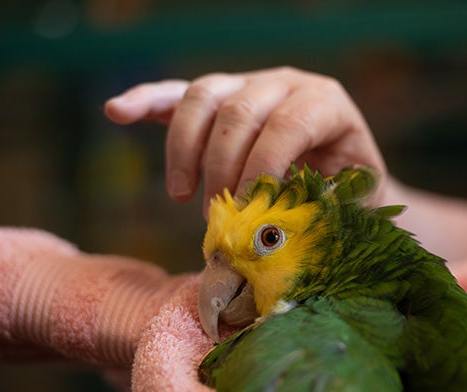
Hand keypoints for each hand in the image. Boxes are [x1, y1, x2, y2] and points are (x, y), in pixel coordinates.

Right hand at [104, 67, 387, 215]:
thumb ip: (318, 212)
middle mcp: (285, 83)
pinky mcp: (220, 98)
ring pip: (202, 98)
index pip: (286, 126)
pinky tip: (117, 111)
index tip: (247, 212)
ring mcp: (249, 85)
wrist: (346, 177)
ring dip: (185, 149)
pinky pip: (178, 95)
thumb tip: (272, 234)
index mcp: (324, 103)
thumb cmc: (349, 195)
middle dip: (221, 168)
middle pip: (238, 111)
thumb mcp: (348, 203)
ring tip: (181, 195)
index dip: (261, 169)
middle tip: (216, 215)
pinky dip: (147, 102)